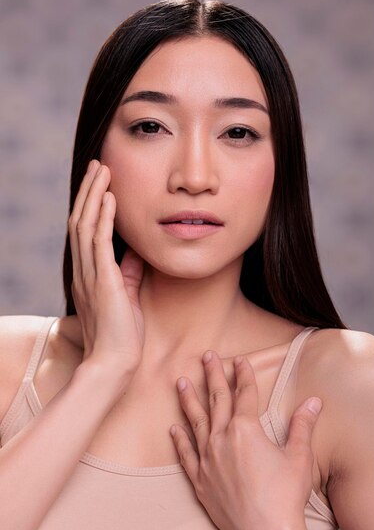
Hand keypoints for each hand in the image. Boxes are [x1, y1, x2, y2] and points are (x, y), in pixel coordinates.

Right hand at [68, 159, 144, 378]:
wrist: (115, 364)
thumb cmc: (123, 335)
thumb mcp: (127, 295)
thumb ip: (129, 272)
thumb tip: (137, 250)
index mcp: (88, 274)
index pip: (85, 231)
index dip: (90, 204)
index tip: (100, 182)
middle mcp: (84, 271)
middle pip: (80, 220)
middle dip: (89, 190)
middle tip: (98, 165)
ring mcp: (90, 275)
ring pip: (86, 225)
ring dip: (94, 195)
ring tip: (102, 170)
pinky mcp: (102, 282)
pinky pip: (99, 242)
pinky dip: (103, 217)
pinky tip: (109, 197)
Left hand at [169, 350, 321, 529]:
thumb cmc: (285, 497)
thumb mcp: (299, 457)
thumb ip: (302, 425)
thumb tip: (313, 401)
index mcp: (246, 430)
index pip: (244, 394)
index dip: (243, 374)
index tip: (239, 360)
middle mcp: (222, 439)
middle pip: (216, 400)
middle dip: (212, 375)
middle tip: (206, 356)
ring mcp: (208, 460)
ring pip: (195, 422)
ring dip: (189, 400)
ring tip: (181, 382)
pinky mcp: (200, 481)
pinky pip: (185, 454)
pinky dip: (179, 440)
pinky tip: (173, 428)